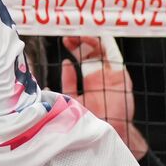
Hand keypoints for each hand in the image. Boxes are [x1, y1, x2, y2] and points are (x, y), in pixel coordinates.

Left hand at [61, 35, 148, 158]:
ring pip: (100, 52)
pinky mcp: (120, 75)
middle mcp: (98, 78)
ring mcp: (110, 75)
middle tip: (67, 37)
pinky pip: (114, 55)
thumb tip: (45, 87)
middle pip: (88, 55)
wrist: (108, 131)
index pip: (77, 65)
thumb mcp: (71, 103)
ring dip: (89, 41)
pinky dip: (106, 43)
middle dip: (77, 44)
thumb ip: (62, 93)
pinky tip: (98, 35)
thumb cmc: (91, 121)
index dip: (71, 54)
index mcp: (87, 84)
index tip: (64, 42)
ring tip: (79, 35)